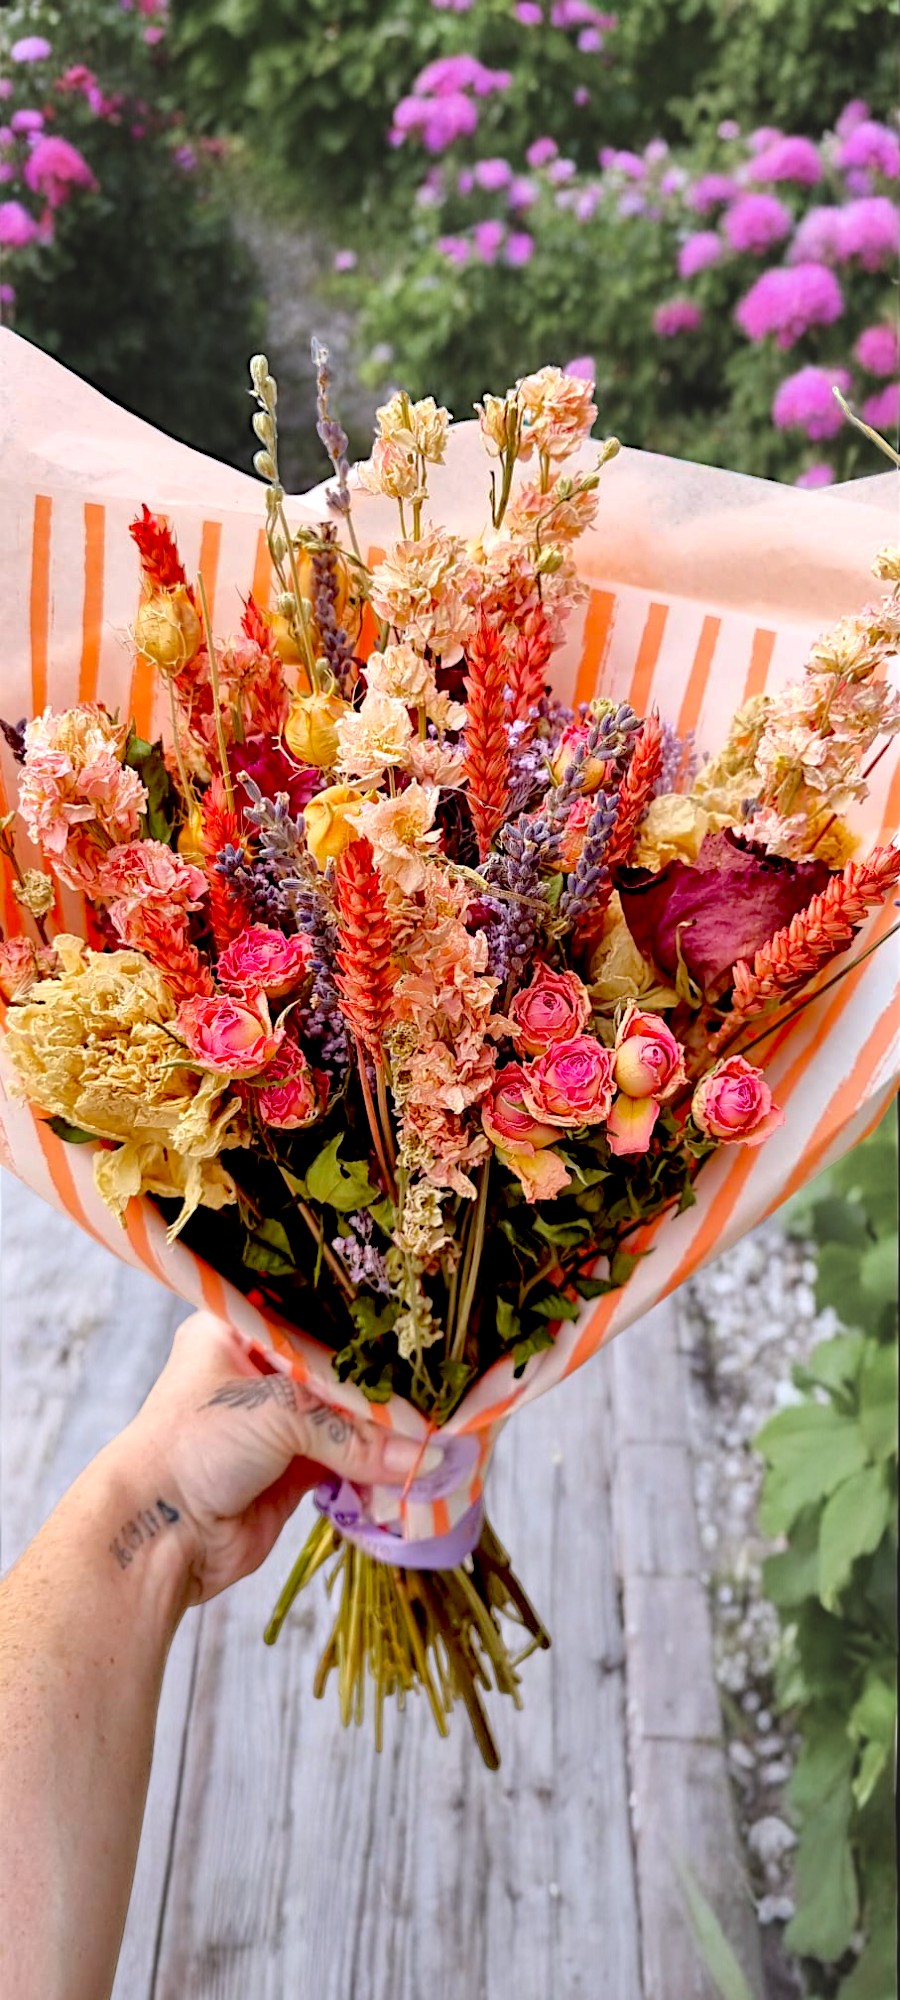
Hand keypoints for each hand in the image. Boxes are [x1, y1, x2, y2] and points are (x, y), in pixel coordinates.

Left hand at [118, 1311, 438, 1603]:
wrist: (157, 1537)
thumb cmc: (194, 1445)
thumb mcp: (275, 1414)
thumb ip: (353, 1433)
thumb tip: (426, 1457)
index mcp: (239, 1329)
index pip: (317, 1316)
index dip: (366, 1328)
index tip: (421, 1332)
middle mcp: (258, 1369)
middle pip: (339, 1371)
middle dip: (385, 1387)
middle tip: (443, 1387)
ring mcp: (276, 1422)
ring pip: (347, 1420)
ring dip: (388, 1433)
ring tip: (444, 1431)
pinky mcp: (293, 1470)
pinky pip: (348, 1462)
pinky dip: (378, 1467)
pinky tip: (416, 1466)